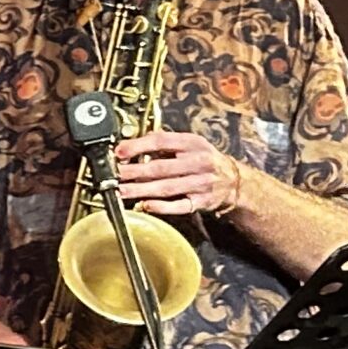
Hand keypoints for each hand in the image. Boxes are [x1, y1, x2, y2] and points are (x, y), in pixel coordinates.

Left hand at [114, 130, 241, 218]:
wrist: (233, 180)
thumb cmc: (204, 159)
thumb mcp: (189, 144)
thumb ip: (164, 143)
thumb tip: (131, 145)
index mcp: (192, 143)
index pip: (162, 141)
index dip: (139, 146)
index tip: (119, 151)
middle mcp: (198, 162)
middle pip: (161, 167)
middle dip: (134, 171)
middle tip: (114, 174)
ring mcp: (201, 183)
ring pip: (167, 188)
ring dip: (141, 190)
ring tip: (121, 191)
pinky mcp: (202, 202)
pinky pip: (180, 206)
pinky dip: (162, 207)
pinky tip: (145, 205)